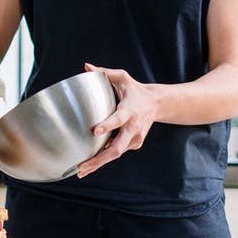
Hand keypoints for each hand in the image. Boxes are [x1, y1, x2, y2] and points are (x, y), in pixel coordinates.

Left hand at [76, 63, 158, 177]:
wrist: (156, 104)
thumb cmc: (135, 90)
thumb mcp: (122, 77)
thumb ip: (104, 72)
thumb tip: (86, 66)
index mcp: (130, 110)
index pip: (118, 119)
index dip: (108, 126)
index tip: (95, 131)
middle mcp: (134, 127)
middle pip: (117, 148)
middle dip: (99, 159)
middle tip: (82, 166)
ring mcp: (135, 138)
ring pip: (116, 154)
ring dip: (98, 163)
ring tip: (81, 171)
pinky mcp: (134, 144)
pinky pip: (117, 151)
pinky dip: (104, 158)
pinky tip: (90, 164)